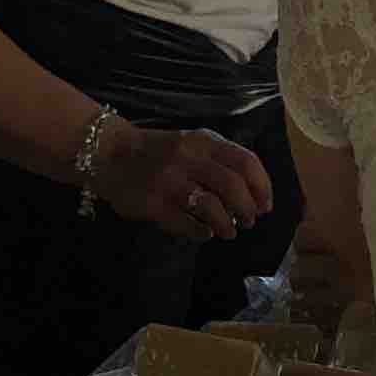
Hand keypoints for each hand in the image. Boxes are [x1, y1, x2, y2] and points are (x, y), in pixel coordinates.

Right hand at [88, 123, 274, 239]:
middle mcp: (188, 158)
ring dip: (227, 224)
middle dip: (247, 208)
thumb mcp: (192, 143)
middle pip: (232, 185)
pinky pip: (186, 224)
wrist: (110, 154)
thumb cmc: (160, 151)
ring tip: (229, 232)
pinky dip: (202, 233)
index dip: (262, 186)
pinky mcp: (152, 204)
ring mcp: (169, 181)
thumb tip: (253, 191)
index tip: (266, 205)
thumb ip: (220, 159)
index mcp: (203, 141)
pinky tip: (204, 234)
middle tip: (250, 221)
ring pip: (211, 206)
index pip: (245, 161)